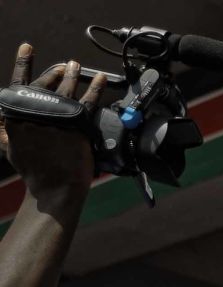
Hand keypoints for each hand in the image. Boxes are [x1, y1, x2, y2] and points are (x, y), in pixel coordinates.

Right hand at [1, 44, 105, 196]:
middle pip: (46, 85)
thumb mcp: (11, 147)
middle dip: (54, 72)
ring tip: (75, 65)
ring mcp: (60, 117)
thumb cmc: (33, 171)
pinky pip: (89, 101)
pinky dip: (95, 87)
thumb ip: (6, 130)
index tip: (27, 48)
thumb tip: (0, 119)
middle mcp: (39, 113)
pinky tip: (99, 77)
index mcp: (19, 115)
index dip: (22, 64)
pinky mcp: (80, 125)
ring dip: (72, 74)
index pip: (19, 85)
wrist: (55, 187)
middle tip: (62, 64)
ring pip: (67, 89)